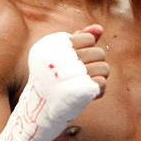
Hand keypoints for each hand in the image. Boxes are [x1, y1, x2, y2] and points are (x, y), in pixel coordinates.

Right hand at [0, 25, 108, 140]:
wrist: (36, 112)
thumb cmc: (51, 81)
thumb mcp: (61, 57)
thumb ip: (80, 38)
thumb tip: (99, 28)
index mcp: (56, 46)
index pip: (88, 39)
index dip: (88, 50)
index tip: (78, 62)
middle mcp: (62, 59)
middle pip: (99, 53)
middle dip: (96, 64)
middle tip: (83, 76)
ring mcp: (70, 75)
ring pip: (105, 67)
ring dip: (100, 77)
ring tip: (86, 84)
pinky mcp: (79, 90)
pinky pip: (102, 83)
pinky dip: (100, 90)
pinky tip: (89, 94)